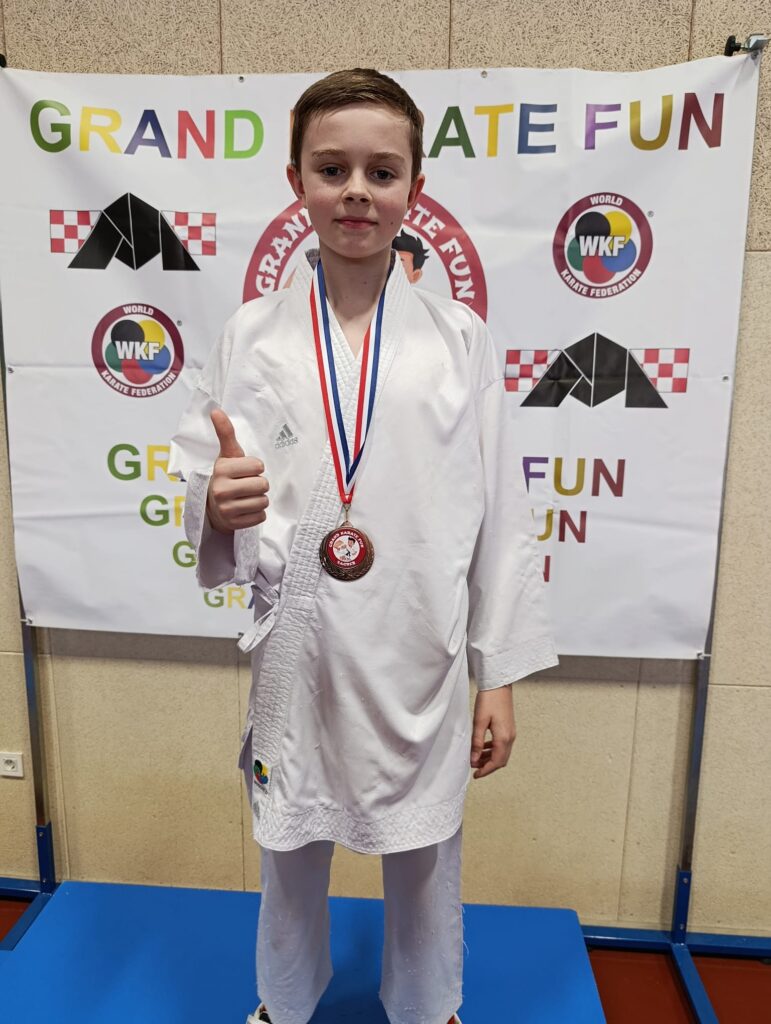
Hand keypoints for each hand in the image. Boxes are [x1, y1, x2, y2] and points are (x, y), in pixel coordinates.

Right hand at [207, 408, 268, 534]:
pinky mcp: (234, 524)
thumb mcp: (227, 454)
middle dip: (259, 484)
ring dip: (259, 499)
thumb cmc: (226, 476)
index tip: (244, 470)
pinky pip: (261, 517)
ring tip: (245, 497)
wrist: (213, 506)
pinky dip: (257, 513)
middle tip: (246, 485)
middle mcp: (221, 489)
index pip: (258, 466)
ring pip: (263, 501)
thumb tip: (215, 409)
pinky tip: (245, 509)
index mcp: (221, 469)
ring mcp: (226, 509)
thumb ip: (225, 433)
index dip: (255, 467)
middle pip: (263, 484)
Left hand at [470, 685, 515, 778]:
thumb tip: (474, 760)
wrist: (499, 684)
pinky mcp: (508, 728)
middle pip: (501, 760)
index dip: (486, 771)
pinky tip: (483, 747)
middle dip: (488, 766)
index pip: (496, 762)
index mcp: (503, 737)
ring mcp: (511, 732)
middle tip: (474, 768)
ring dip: (490, 758)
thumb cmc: (488, 700)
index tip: (475, 775)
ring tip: (476, 758)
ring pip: (502, 753)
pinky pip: (502, 745)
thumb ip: (477, 742)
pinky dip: (493, 750)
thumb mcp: (479, 722)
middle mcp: (510, 737)